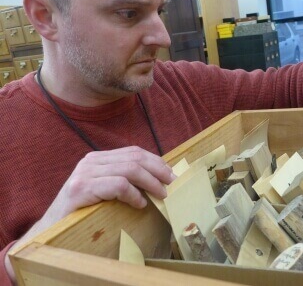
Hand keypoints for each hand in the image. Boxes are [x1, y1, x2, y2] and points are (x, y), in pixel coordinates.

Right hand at [4, 146, 175, 282]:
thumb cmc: (83, 211)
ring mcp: (85, 173)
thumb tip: (158, 179)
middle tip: (171, 184)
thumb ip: (124, 180)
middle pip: (134, 158)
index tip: (170, 174)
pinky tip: (140, 204)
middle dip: (158, 170)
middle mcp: (91, 161)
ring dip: (150, 183)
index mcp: (98, 158)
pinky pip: (118, 185)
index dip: (156, 161)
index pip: (133, 152)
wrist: (51, 229)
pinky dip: (134, 194)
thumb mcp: (105, 190)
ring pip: (129, 169)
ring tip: (161, 195)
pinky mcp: (82, 188)